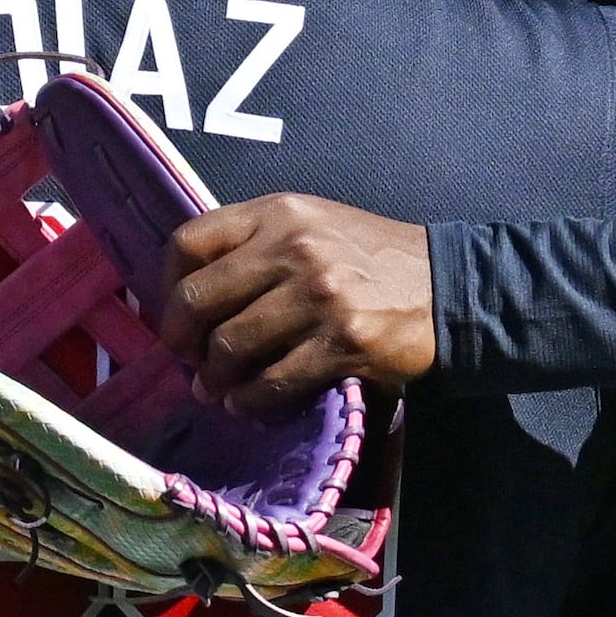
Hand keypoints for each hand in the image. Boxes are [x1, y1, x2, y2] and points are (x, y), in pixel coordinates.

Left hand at [158, 195, 435, 415]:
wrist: (449, 285)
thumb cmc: (373, 260)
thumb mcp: (312, 227)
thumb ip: (256, 247)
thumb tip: (193, 298)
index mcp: (277, 213)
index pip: (188, 243)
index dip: (166, 287)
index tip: (176, 315)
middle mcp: (291, 247)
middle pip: (197, 300)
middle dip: (181, 341)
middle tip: (189, 362)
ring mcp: (317, 293)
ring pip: (230, 346)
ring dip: (214, 379)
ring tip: (217, 390)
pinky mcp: (341, 339)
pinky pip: (272, 381)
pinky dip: (251, 400)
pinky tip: (249, 403)